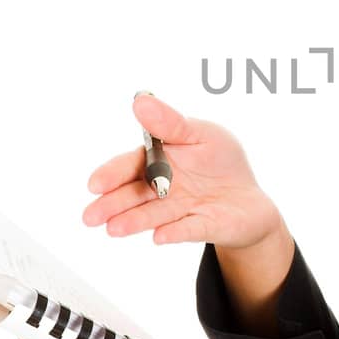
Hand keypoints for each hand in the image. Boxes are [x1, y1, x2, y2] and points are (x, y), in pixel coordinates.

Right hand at [83, 92, 281, 250]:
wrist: (248, 199)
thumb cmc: (221, 162)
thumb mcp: (201, 134)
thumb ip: (171, 123)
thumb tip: (140, 101)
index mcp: (159, 161)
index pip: (131, 166)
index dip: (112, 175)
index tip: (95, 184)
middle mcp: (163, 189)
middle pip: (135, 194)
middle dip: (112, 204)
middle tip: (90, 216)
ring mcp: (181, 210)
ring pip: (154, 215)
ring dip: (134, 220)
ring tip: (114, 229)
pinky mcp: (202, 226)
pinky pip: (188, 229)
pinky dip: (174, 232)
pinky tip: (159, 236)